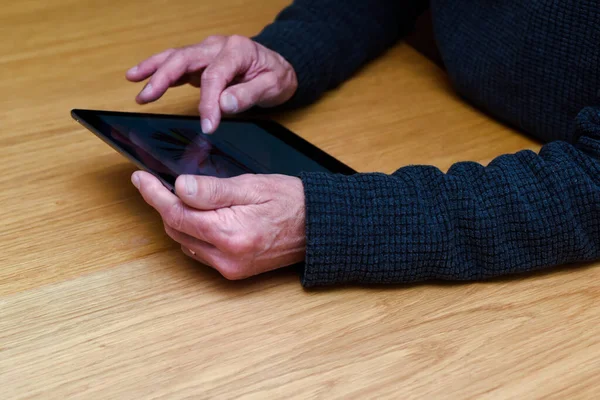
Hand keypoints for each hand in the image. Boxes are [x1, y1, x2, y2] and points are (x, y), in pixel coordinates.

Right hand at [126, 35, 297, 133]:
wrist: (279, 66)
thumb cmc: (275, 75)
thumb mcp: (272, 86)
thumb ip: (248, 94)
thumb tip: (224, 104)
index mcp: (237, 50)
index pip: (215, 76)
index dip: (208, 103)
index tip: (206, 126)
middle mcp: (217, 47)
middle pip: (185, 59)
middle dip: (163, 77)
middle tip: (146, 97)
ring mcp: (207, 52)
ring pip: (176, 57)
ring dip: (153, 69)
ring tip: (133, 80)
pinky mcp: (201, 62)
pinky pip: (177, 63)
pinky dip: (158, 70)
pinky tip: (140, 77)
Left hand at [131, 171, 305, 279]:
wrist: (318, 228)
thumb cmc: (291, 202)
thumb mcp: (252, 186)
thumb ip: (213, 190)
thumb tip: (179, 187)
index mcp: (230, 233)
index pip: (177, 213)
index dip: (154, 194)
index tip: (140, 179)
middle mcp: (226, 258)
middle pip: (176, 229)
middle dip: (164, 205)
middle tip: (157, 182)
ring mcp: (229, 268)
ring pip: (185, 241)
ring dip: (177, 219)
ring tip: (179, 196)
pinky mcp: (233, 271)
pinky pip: (199, 251)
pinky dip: (192, 232)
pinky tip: (198, 217)